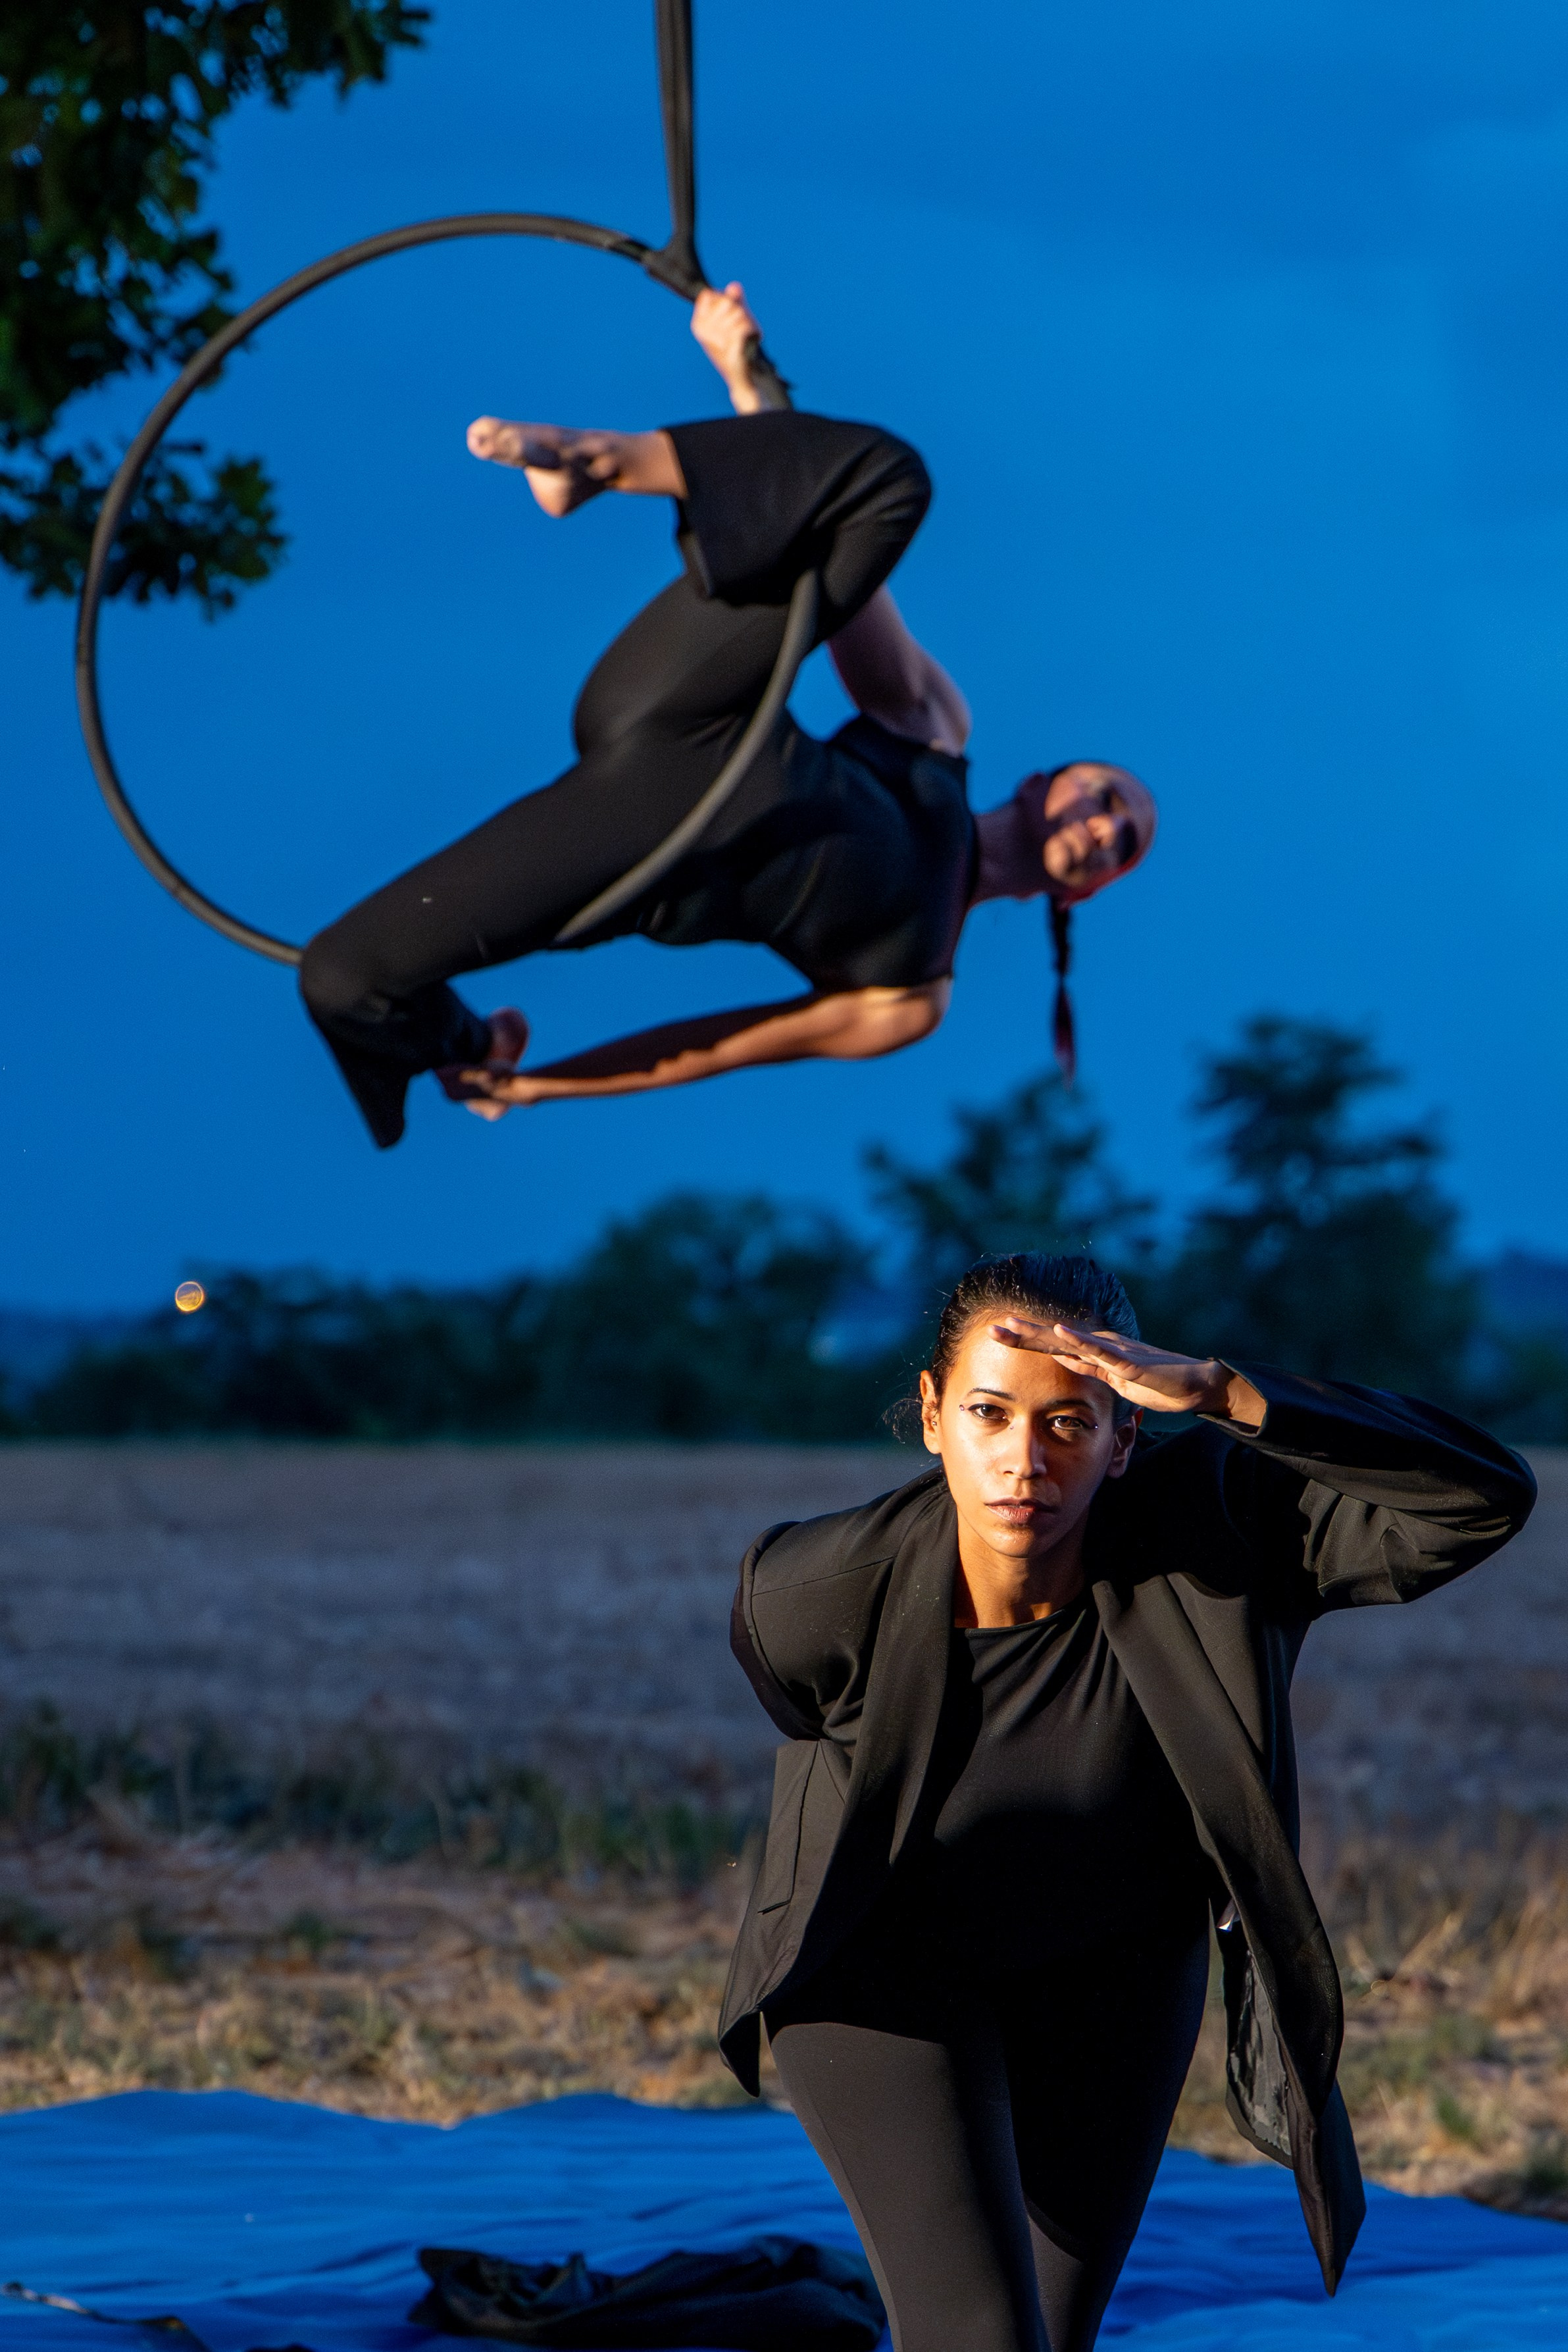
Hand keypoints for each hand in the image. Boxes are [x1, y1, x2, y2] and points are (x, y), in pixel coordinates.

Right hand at [692, 282, 763, 410]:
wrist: (741, 376)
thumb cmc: (734, 347)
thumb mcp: (732, 319)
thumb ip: (733, 299)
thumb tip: (734, 285)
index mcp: (698, 324)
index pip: (709, 294)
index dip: (722, 300)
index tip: (726, 317)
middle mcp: (702, 330)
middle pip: (725, 301)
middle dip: (737, 311)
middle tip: (738, 329)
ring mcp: (714, 338)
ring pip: (737, 312)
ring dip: (746, 322)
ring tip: (742, 337)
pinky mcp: (729, 346)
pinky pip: (744, 326)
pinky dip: (751, 331)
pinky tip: (747, 342)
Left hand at [989, 1317, 1263, 1422]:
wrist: (1195, 1385)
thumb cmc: (1155, 1382)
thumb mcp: (1112, 1378)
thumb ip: (1088, 1366)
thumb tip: (1061, 1357)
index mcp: (1094, 1351)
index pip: (1051, 1345)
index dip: (1023, 1340)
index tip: (994, 1335)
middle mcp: (1099, 1344)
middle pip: (1052, 1338)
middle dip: (1020, 1333)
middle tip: (990, 1328)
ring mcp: (1113, 1350)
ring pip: (1068, 1339)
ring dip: (1038, 1332)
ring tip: (1011, 1324)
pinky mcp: (1128, 1361)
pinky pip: (1099, 1351)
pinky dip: (1077, 1340)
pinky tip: (1059, 1332)